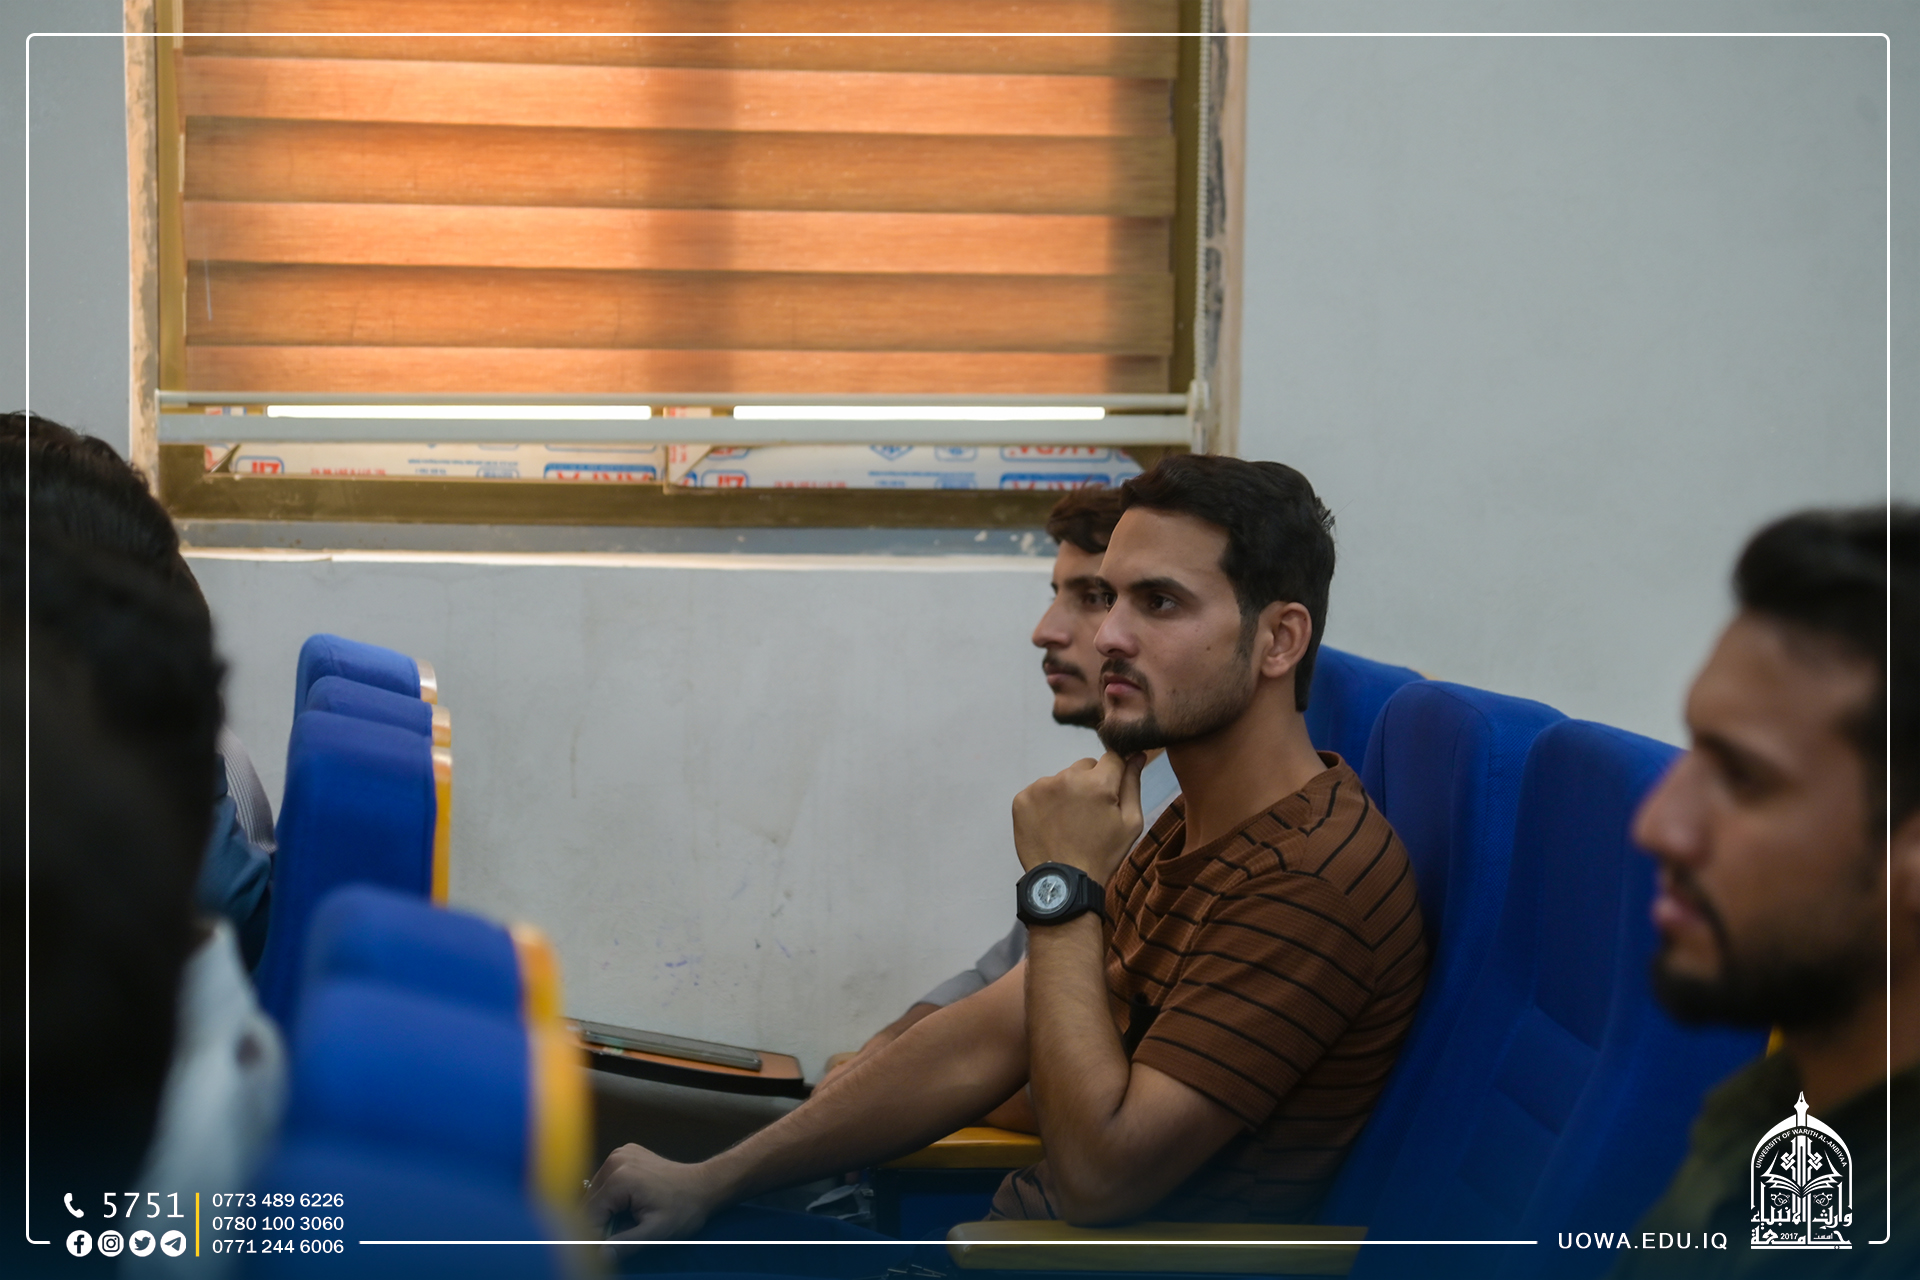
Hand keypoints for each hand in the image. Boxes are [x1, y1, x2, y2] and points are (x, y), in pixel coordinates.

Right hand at [583, 1143, 721, 1242]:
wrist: (703, 1185)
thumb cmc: (683, 1208)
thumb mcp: (656, 1232)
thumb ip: (626, 1244)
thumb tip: (600, 1256)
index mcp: (619, 1178)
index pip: (589, 1213)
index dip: (593, 1235)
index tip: (600, 1250)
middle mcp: (615, 1161)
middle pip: (590, 1200)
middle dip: (598, 1221)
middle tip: (616, 1237)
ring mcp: (620, 1154)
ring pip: (596, 1190)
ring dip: (604, 1209)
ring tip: (625, 1219)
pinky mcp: (625, 1153)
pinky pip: (606, 1179)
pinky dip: (611, 1195)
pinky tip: (628, 1203)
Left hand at [1012, 752, 1144, 881]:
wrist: (1063, 883)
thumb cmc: (1103, 854)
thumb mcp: (1130, 823)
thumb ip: (1133, 784)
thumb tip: (1137, 755)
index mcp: (1097, 782)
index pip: (1112, 757)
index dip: (1115, 772)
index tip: (1111, 791)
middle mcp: (1067, 777)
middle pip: (1085, 766)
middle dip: (1091, 783)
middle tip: (1090, 813)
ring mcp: (1041, 787)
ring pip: (1062, 778)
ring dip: (1068, 792)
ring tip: (1070, 822)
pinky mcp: (1022, 799)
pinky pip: (1040, 790)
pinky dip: (1047, 802)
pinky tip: (1052, 824)